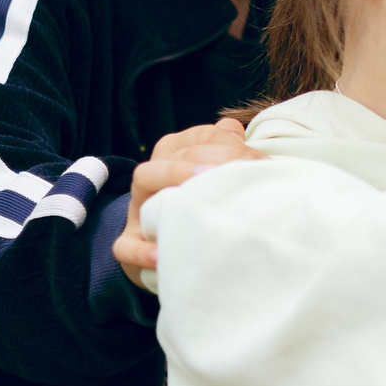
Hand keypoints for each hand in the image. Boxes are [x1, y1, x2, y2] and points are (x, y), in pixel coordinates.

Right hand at [115, 119, 259, 287]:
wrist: (168, 249)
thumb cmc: (198, 207)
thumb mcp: (212, 177)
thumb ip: (226, 150)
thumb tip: (236, 130)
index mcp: (175, 153)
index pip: (202, 137)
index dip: (232, 145)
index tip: (260, 162)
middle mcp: (153, 174)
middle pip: (176, 153)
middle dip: (212, 159)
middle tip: (242, 173)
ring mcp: (136, 209)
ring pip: (145, 176)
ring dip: (173, 176)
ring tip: (201, 194)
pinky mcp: (127, 244)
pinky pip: (126, 245)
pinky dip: (142, 250)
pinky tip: (162, 254)